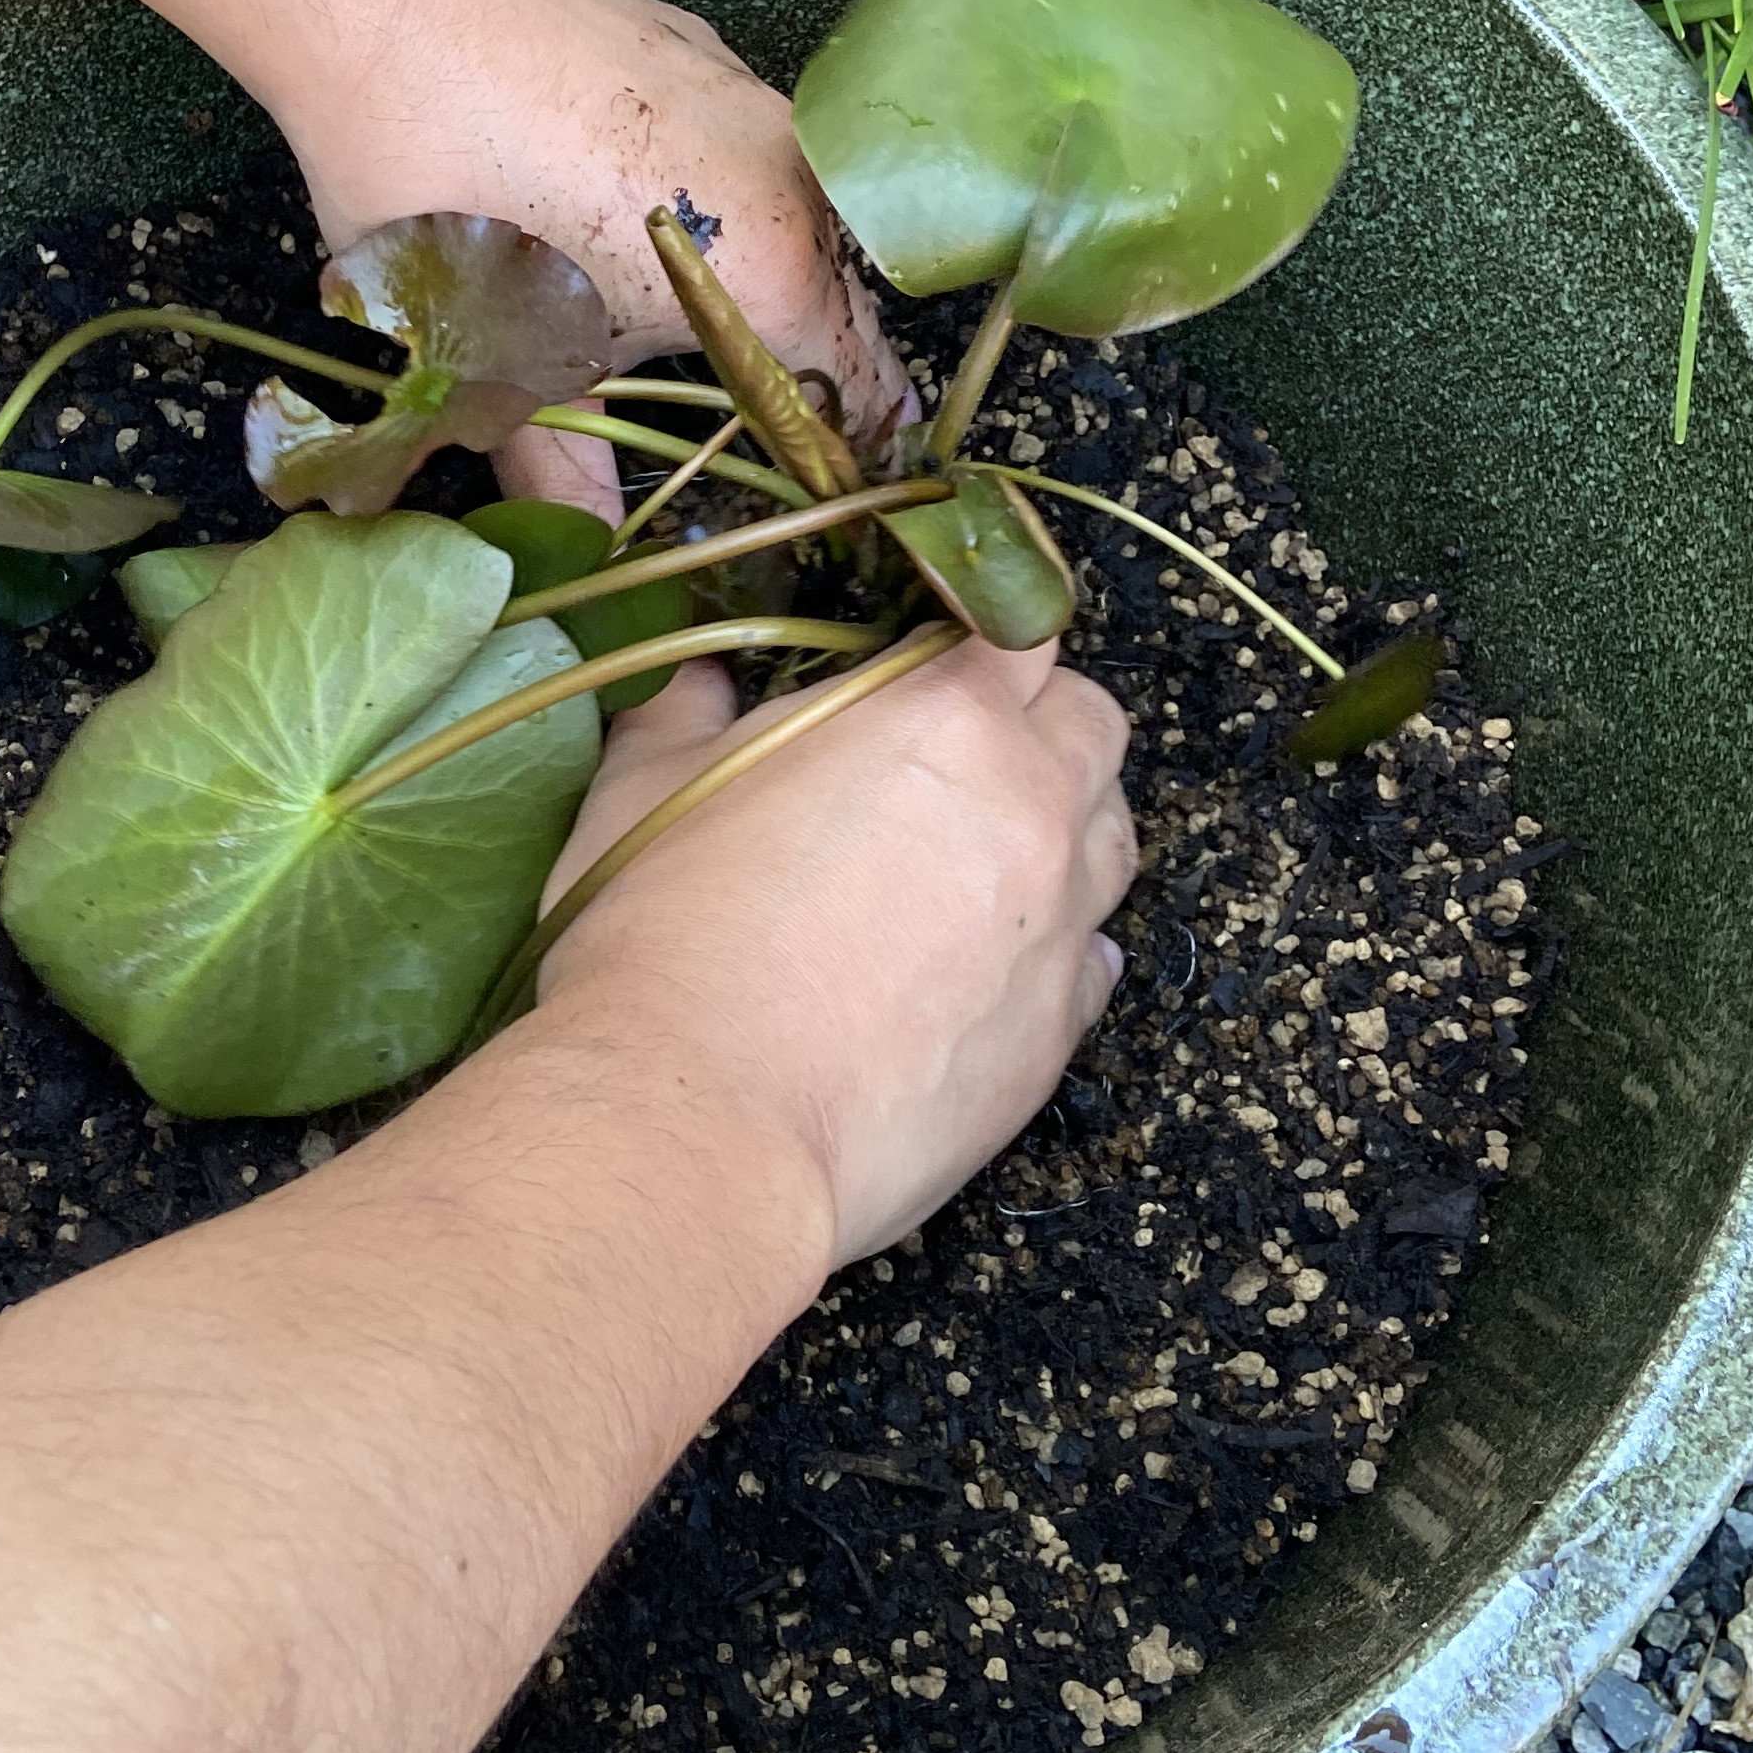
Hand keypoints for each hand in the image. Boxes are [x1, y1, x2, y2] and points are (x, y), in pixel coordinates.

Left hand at [273, 0, 907, 513]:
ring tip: (668, 320)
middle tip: (736, 423)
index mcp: (779, 273)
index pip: (864, 394)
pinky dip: (702, 196)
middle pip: (836, 305)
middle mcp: (797, 178)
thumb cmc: (457, 205)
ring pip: (786, 220)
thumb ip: (569, 477)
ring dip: (748, 277)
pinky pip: (732, 148)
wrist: (393, 12)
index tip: (817, 493)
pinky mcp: (700, 47)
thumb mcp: (509, 371)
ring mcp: (754, 96)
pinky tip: (615, 211)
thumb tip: (595, 551)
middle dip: (796, 369)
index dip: (842, 455)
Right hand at [533, 635, 1136, 1266]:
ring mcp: (1057, 927)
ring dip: (1062, 834)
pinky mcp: (1054, 1036)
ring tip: (976, 868)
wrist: (699, 1120)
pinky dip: (1052, 953)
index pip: (1019, 631)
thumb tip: (697, 684)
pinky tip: (983, 972)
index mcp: (942, 720)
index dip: (977, 646)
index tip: (930, 672)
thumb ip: (685, 716)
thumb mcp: (642, 790)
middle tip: (957, 765)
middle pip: (1093, 726)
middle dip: (1040, 728)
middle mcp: (1030, 808)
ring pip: (1110, 843)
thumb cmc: (663, 941)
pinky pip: (1089, 966)